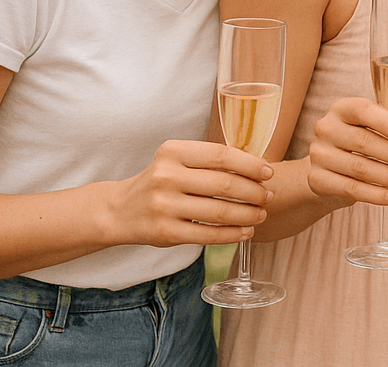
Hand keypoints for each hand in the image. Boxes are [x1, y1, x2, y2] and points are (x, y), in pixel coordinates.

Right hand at [104, 139, 272, 246]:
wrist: (119, 210)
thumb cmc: (161, 181)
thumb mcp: (177, 160)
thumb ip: (209, 161)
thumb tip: (258, 168)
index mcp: (173, 152)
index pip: (222, 155)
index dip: (251, 164)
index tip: (269, 172)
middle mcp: (166, 176)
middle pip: (225, 185)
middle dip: (254, 192)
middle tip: (269, 197)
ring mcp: (164, 206)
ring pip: (219, 212)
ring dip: (248, 215)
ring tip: (261, 215)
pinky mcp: (165, 233)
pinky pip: (208, 235)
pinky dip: (232, 234)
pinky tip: (245, 232)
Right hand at [307, 97, 387, 206]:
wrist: (327, 168)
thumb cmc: (359, 143)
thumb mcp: (379, 131)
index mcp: (342, 108)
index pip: (365, 111)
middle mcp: (326, 128)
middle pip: (364, 142)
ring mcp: (319, 154)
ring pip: (360, 168)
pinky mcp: (317, 179)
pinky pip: (351, 189)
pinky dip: (377, 195)